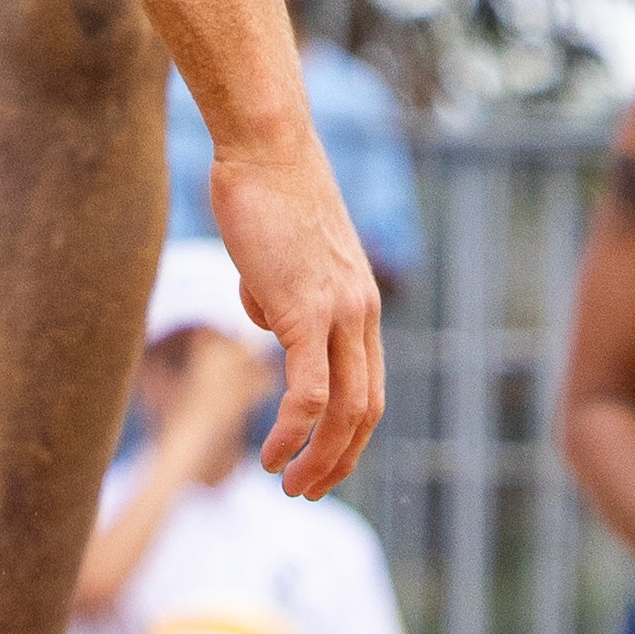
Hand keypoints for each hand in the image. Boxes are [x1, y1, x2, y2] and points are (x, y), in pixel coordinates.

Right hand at [205, 119, 385, 495]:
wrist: (266, 144)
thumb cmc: (265, 187)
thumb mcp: (279, 253)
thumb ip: (279, 290)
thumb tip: (264, 318)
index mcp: (361, 301)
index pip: (370, 385)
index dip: (349, 432)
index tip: (322, 458)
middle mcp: (361, 313)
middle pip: (365, 410)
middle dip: (340, 459)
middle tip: (309, 490)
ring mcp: (338, 313)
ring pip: (343, 410)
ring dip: (319, 458)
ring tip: (289, 485)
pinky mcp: (307, 311)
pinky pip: (309, 391)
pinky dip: (293, 432)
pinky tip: (272, 454)